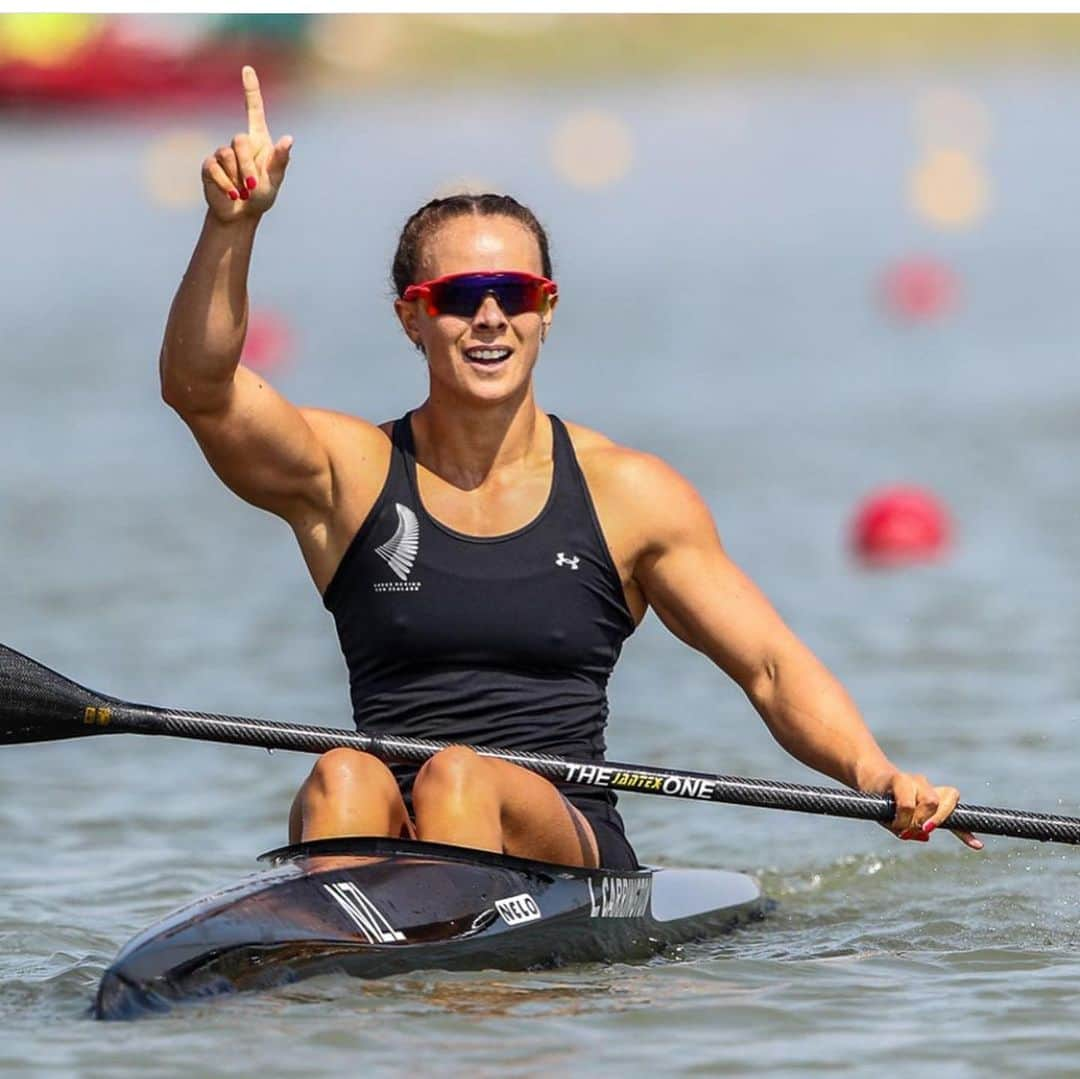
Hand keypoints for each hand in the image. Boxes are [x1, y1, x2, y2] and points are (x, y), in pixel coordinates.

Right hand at [201, 65, 292, 223]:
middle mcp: (239, 143)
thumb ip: (280, 160)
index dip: (251, 90)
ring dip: (238, 178)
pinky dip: (226, 186)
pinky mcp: (209, 166)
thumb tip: (289, 139)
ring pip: (227, 155)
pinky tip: (233, 195)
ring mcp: (222, 153)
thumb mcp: (275, 180)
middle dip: (248, 165)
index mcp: (258, 141)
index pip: (254, 110)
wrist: (241, 214)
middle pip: (239, 140)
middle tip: (254, 185)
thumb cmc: (263, 196)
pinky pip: (215, 170)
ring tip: (244, 192)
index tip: (247, 68)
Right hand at [865, 770, 983, 849]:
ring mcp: (915, 781)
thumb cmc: (885, 803)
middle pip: (946, 803)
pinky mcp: (899, 778)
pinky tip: (895, 822)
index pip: (954, 814)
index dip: (965, 832)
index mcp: (932, 799)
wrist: (866, 778)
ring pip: (931, 802)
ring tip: (903, 826)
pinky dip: (904, 818)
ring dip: (919, 820)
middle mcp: (927, 787)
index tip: (978, 846)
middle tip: (922, 829)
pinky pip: (908, 804)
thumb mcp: (899, 821)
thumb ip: (912, 830)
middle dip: (937, 821)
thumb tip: (925, 836)